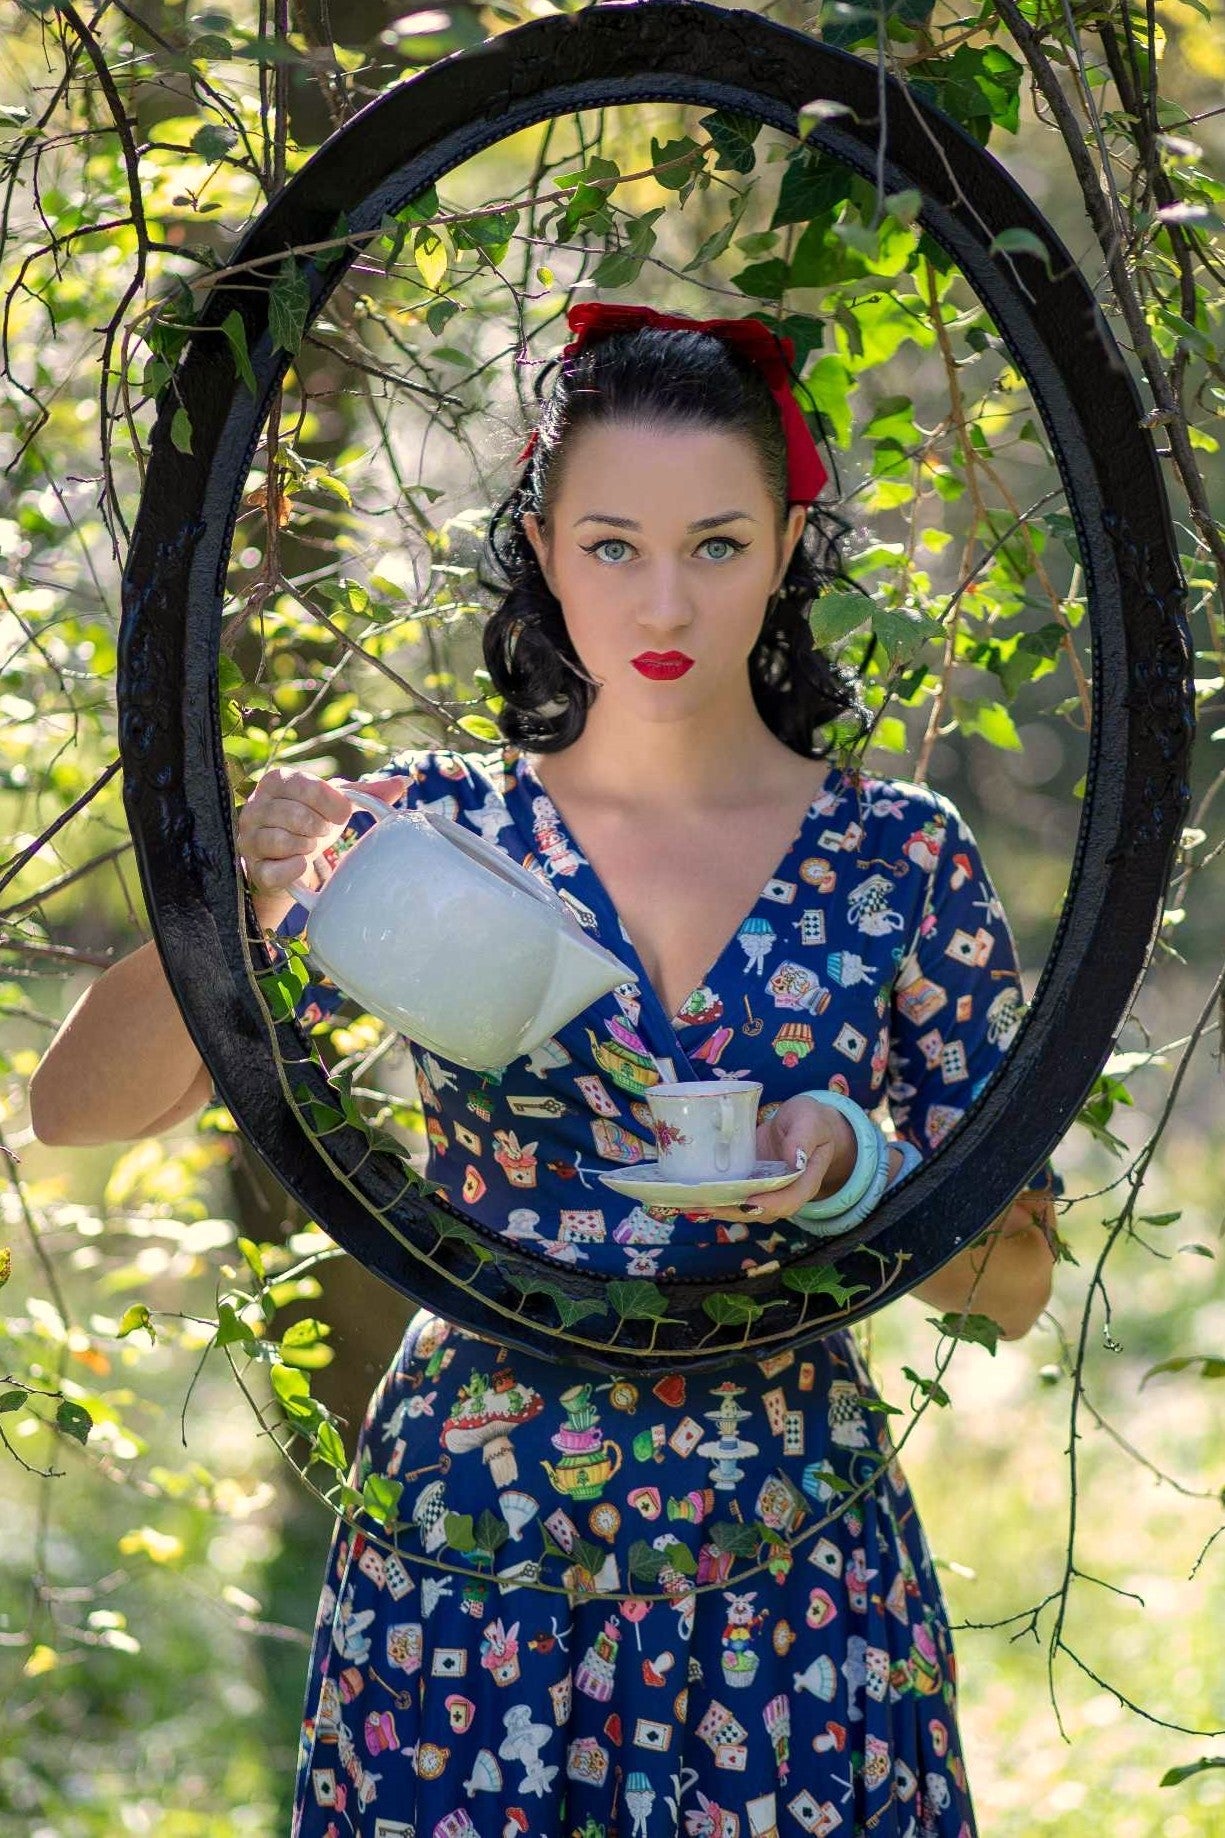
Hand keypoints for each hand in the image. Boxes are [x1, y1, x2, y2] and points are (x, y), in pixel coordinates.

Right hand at [238, 767, 407, 901]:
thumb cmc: (313, 820)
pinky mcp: (251, 866)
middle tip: (322, 832)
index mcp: (277, 780)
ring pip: (281, 842)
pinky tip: (301, 865)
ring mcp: (248, 836)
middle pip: (296, 816)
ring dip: (306, 847)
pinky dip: (294, 870)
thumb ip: (366, 792)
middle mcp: (256, 805)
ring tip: (310, 845)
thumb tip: (403, 782)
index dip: (332, 805)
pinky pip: (273, 871)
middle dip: (319, 828)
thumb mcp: (336, 802)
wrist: (290, 857)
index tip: (341, 815)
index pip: (308, 787)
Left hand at [696, 1094, 860, 1225]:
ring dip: (716, 1207)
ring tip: (689, 1201)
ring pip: (741, 1208)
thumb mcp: (811, 1120)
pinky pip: (731, 1195)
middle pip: (759, 1211)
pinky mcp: (748, 1182)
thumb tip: (795, 1159)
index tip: (748, 1200)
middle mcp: (783, 1192)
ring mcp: (764, 1190)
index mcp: (804, 1181)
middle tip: (704, 1204)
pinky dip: (712, 1197)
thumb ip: (804, 1137)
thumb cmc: (810, 1120)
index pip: (789, 1201)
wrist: (804, 1123)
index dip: (769, 1204)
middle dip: (731, 1210)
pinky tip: (688, 1193)